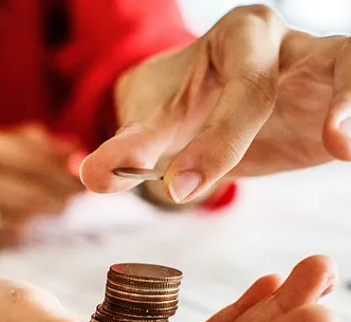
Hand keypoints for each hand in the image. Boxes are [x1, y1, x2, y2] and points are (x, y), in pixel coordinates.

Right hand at [0, 122, 81, 250]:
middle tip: (80, 201)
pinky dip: (8, 236)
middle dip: (56, 197)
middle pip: (19, 192)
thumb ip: (22, 143)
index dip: (60, 172)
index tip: (85, 180)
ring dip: (36, 219)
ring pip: (3, 220)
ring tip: (56, 213)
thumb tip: (74, 149)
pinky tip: (22, 230)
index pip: (24, 158)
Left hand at [80, 5, 350, 202]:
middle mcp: (288, 47)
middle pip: (317, 69)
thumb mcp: (151, 124)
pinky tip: (348, 150)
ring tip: (348, 145)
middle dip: (326, 107)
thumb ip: (126, 148)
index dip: (220, 139)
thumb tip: (92, 176)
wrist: (198, 108)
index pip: (244, 85)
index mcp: (240, 38)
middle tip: (326, 148)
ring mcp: (320, 72)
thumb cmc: (176, 106)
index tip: (180, 187)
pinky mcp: (334, 106)